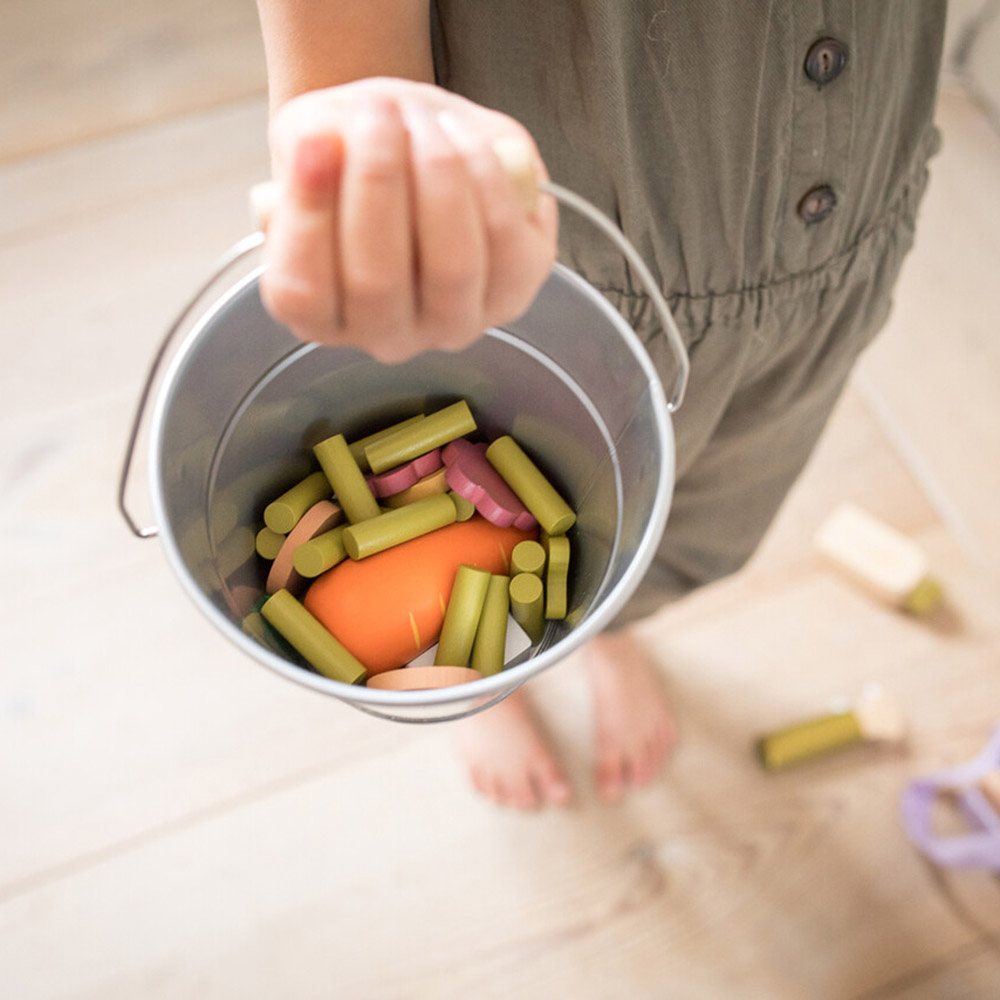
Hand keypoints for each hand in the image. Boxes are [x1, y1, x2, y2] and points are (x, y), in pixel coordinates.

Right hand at [259, 77, 557, 362]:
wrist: (417, 151)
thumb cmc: (358, 155)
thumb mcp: (314, 140)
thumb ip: (307, 144)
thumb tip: (321, 141)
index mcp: (318, 317)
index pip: (303, 291)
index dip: (309, 216)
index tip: (312, 139)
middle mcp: (385, 336)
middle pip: (377, 281)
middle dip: (376, 182)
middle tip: (375, 109)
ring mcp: (452, 325)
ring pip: (451, 268)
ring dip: (437, 178)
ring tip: (421, 116)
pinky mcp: (512, 295)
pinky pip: (506, 247)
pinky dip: (486, 181)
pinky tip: (461, 134)